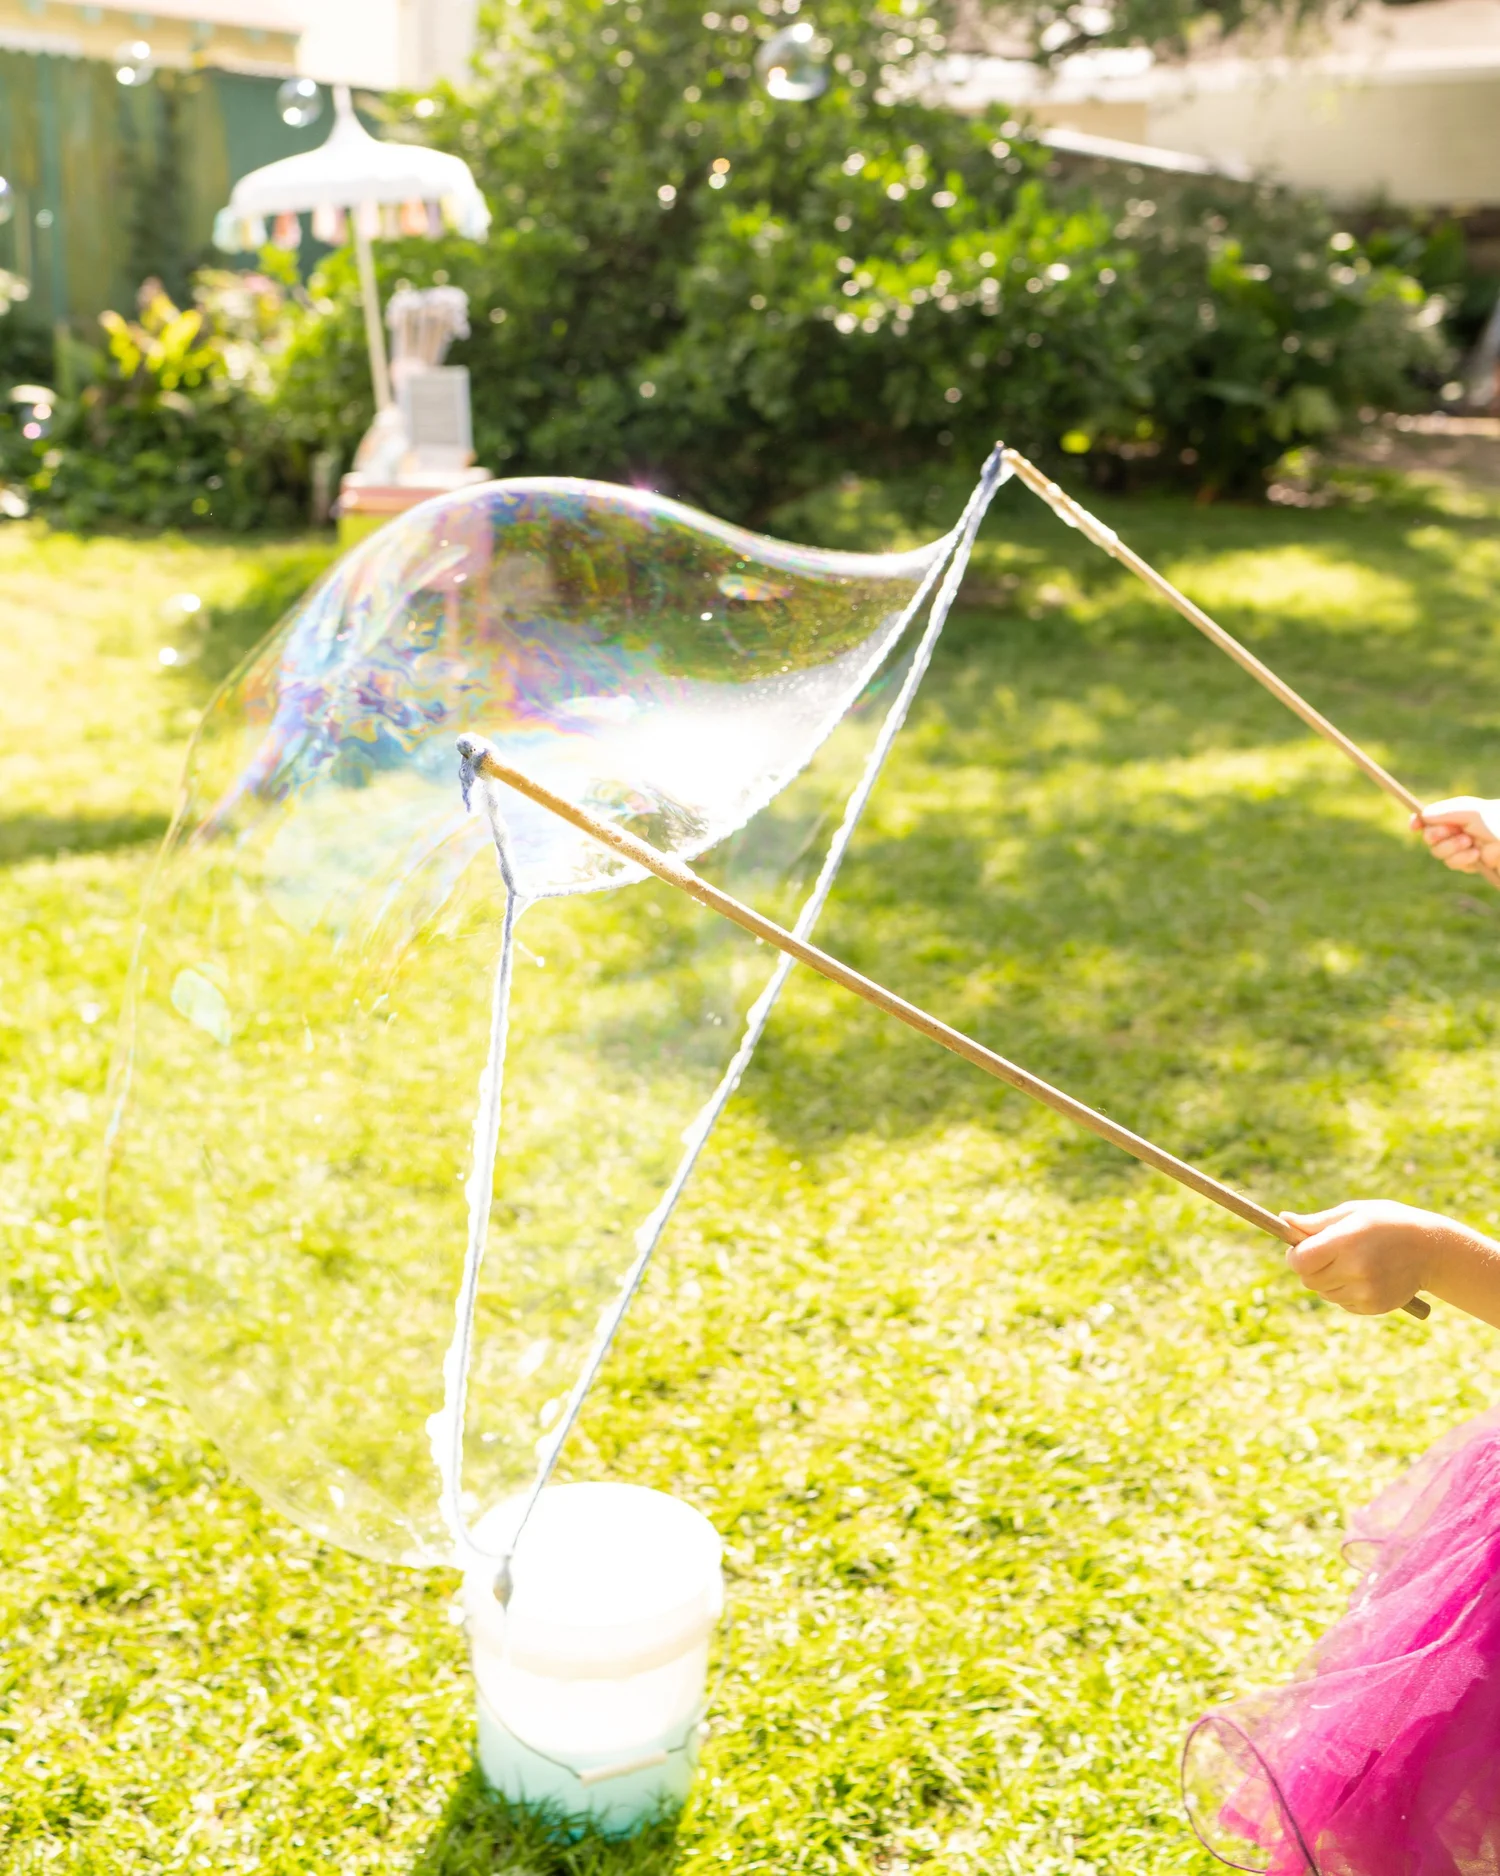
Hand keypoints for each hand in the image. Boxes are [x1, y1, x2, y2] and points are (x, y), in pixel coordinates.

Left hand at [1282, 1200, 1465, 1315]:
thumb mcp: (1353, 1213)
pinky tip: (1365, 1276)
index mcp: (1346, 1242)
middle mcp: (1355, 1269)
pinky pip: (1343, 1303)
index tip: (1302, 1249)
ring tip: (1353, 1262)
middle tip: (1328, 1254)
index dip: (1295, 1255)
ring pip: (1324, 1293)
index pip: (1300, 1260)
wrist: (1432, 1249)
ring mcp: (1366, 1291)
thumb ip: (1317, 1222)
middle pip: (1308, 1279)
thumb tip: (1284, 1220)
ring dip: (1328, 1280)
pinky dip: (1346, 1292)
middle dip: (1310, 1267)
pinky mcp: (1374, 1306)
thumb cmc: (1388, 1223)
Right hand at [1412, 798, 1499, 877]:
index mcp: (1452, 815)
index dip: (1418, 822)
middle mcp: (1452, 831)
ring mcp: (1457, 847)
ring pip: (1438, 852)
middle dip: (1436, 836)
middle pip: (1428, 837)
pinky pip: (1452, 863)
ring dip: (1451, 847)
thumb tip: (1423, 816)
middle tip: (1450, 831)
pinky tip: (1476, 854)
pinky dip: (1462, 858)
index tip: (1414, 826)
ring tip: (1469, 842)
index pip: (1427, 818)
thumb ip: (1445, 812)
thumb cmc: (1494, 821)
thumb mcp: (1470, 811)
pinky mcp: (1464, 862)